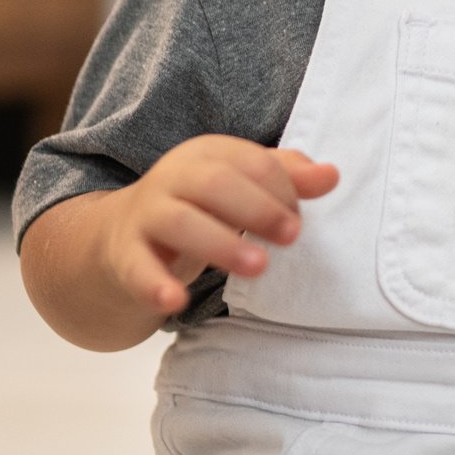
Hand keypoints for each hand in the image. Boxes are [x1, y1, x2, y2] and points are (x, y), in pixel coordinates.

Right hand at [101, 136, 340, 315]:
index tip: (299, 222)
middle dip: (258, 208)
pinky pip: (137, 268)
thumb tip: (332, 176)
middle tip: (293, 236)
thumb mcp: (242, 184)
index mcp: (208, 153)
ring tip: (259, 267)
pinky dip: (154, 284)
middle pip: (215, 184)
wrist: (123, 233)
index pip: (251, 162)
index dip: (282, 190)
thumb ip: (287, 178)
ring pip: (180, 222)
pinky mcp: (125, 254)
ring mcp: (147, 214)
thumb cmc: (200, 204)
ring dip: (221, 244)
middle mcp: (174, 176)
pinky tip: (176, 301)